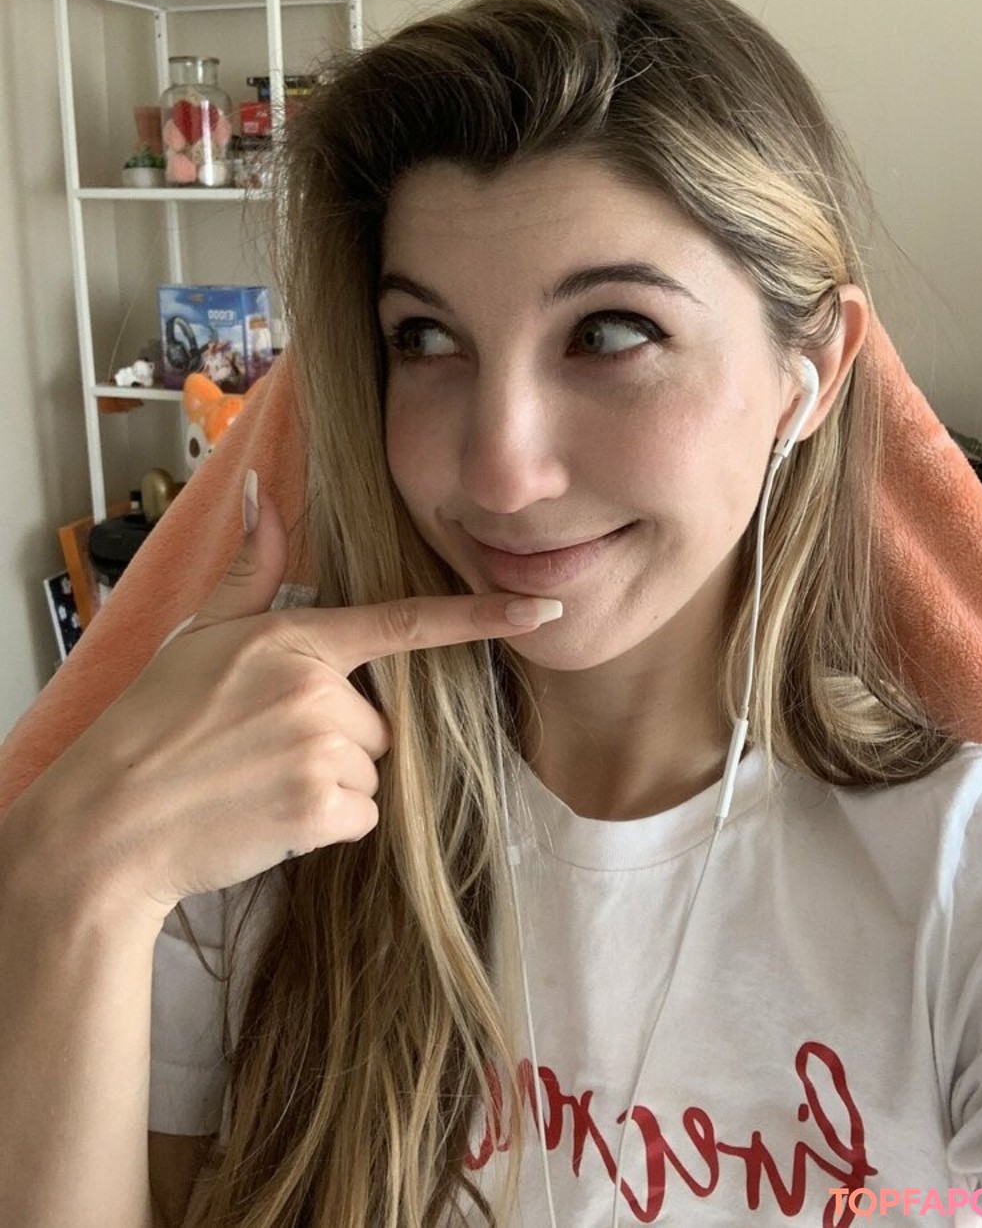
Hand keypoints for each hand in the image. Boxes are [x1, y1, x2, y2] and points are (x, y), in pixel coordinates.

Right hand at [0, 473, 561, 931]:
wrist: (109, 821)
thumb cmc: (152, 724)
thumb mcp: (198, 636)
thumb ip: (250, 570)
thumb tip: (262, 490)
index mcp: (293, 640)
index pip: (402, 621)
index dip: (479, 615)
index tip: (540, 610)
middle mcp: (316, 690)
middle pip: (380, 720)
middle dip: (339, 738)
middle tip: (266, 749)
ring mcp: (321, 750)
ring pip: (372, 770)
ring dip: (330, 783)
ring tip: (259, 781)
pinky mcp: (321, 809)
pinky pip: (361, 816)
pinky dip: (325, 824)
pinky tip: (269, 815)